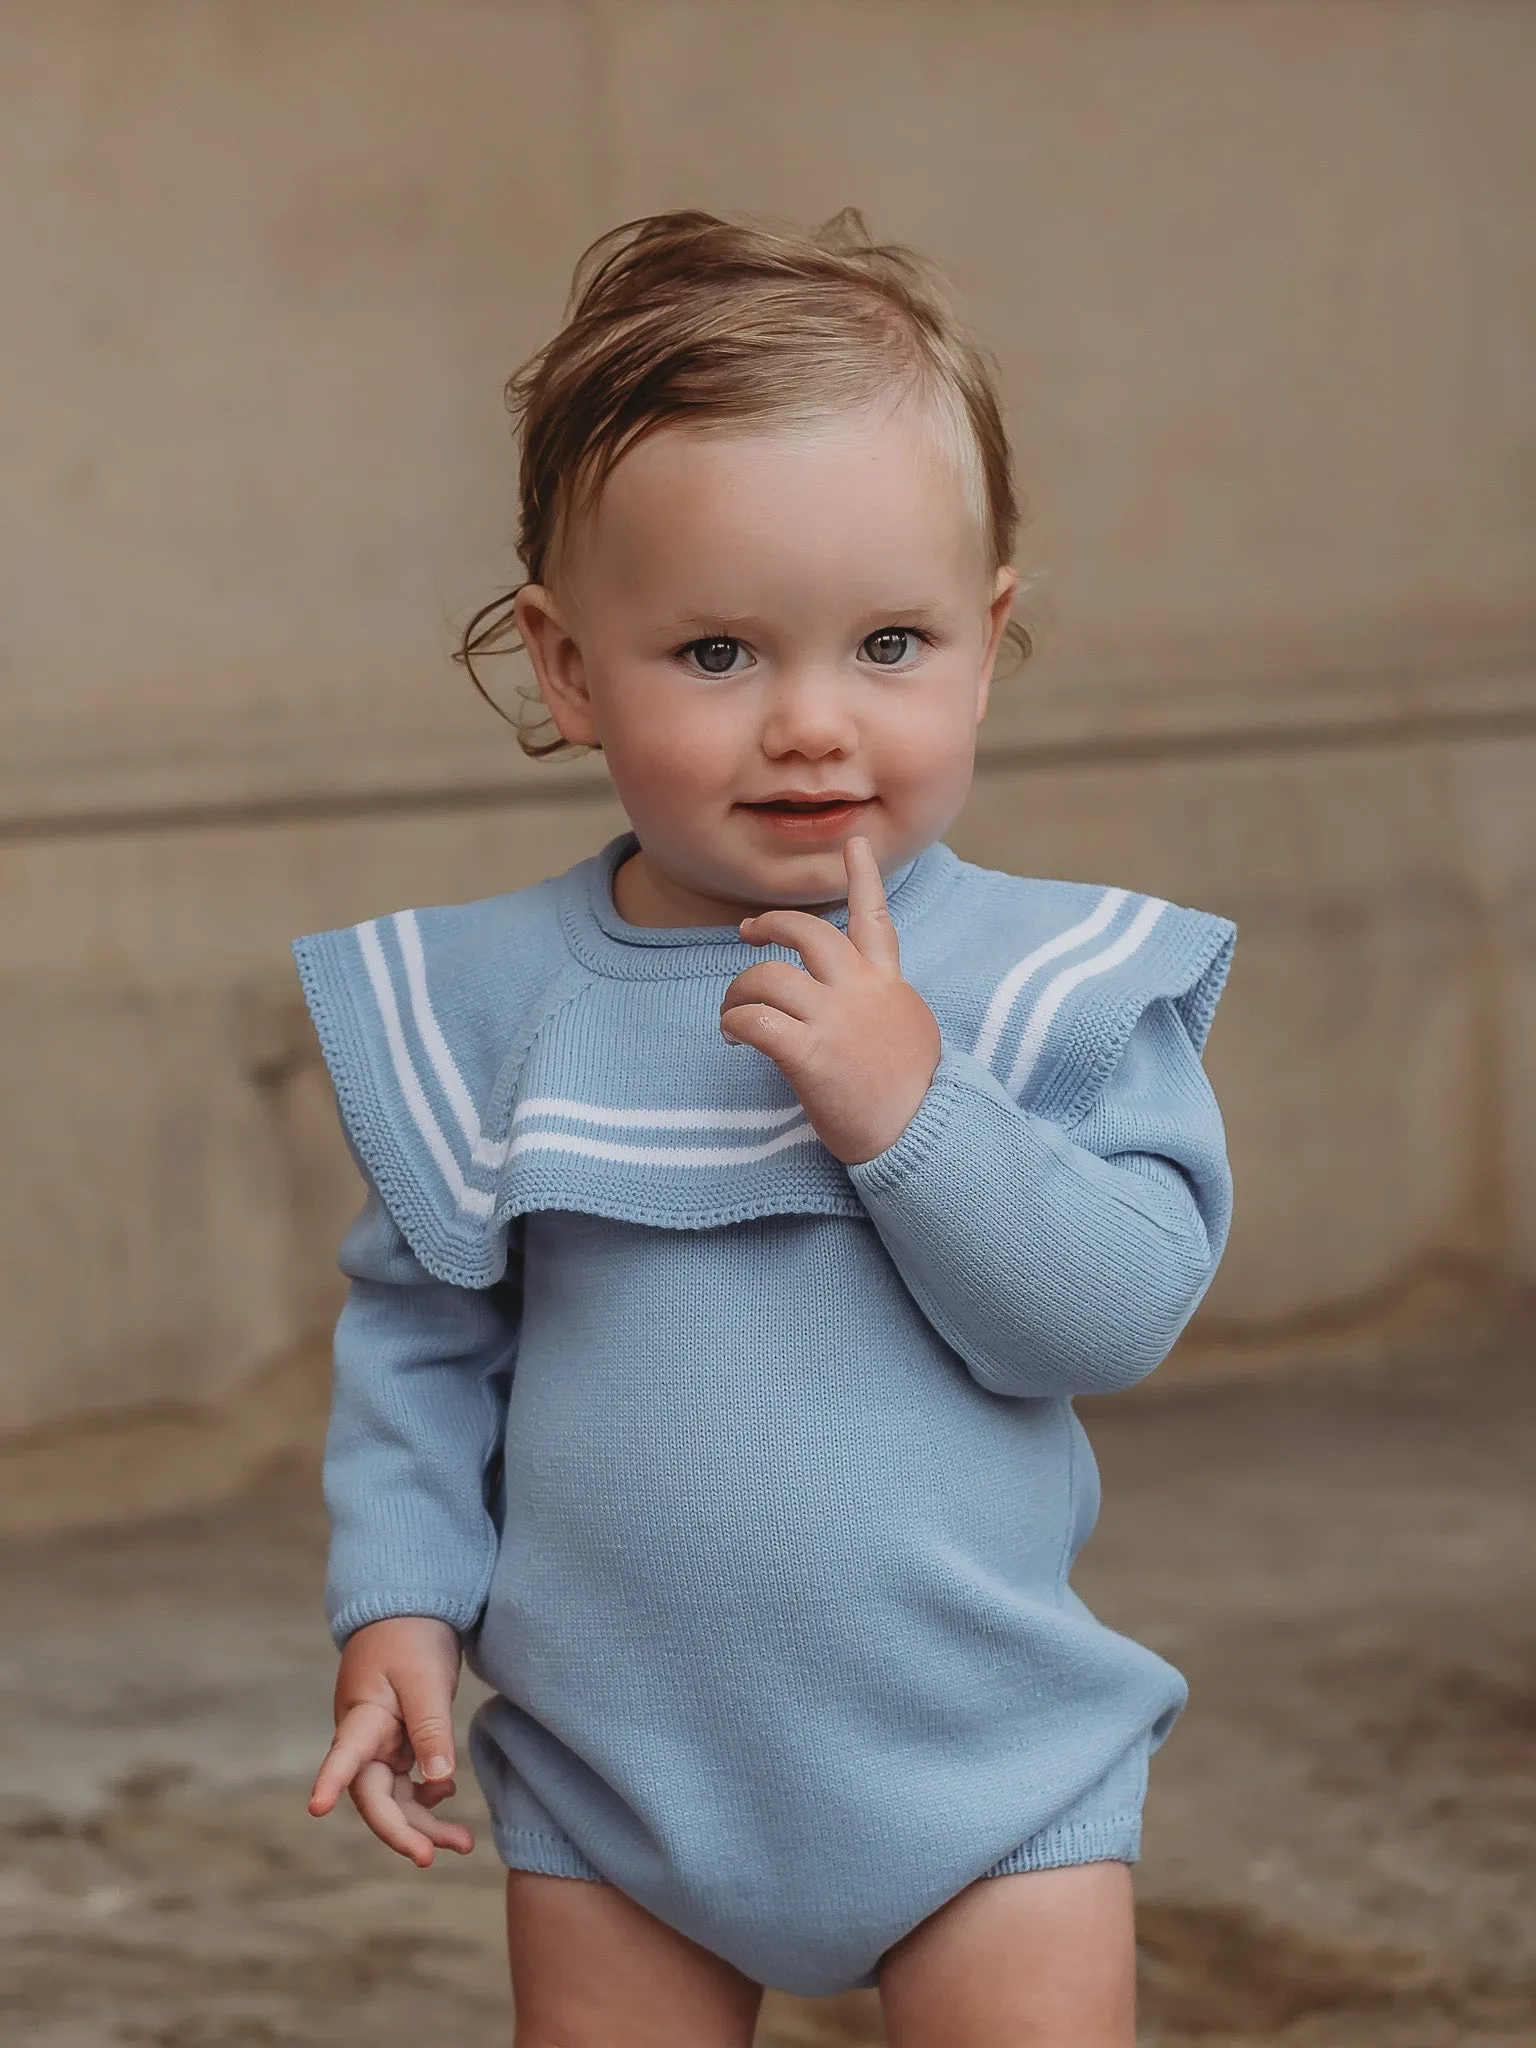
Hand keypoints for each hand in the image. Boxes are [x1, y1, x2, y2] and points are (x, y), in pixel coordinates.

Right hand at [308, 1614, 473, 1867]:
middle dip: (402, 1830)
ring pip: (396, 1798)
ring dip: (423, 1822)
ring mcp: (381, 1744)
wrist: (411, 1609)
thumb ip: (432, 1730)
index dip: (332, 1782)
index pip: (344, 1756)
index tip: (317, 1806)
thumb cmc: (412, 1637)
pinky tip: (447, 1795)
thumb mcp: (426, 1680)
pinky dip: (428, 1796)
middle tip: (430, 1857)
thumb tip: (440, 1783)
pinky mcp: (398, 1742)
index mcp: (362, 1719)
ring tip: (462, 1844)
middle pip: (375, 1797)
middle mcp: (365, 1740)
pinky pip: (409, 1783)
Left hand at [720, 835, 942, 1164]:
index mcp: (887, 984)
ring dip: (739, 991)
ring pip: (768, 976)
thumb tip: (847, 1001)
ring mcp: (835, 1020)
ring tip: (733, 1015)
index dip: (864, 876)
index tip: (854, 842)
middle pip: (807, 932)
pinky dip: (735, 1023)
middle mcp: (861, 991)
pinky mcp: (811, 1055)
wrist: (923, 1135)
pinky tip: (733, 1036)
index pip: (875, 919)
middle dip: (771, 925)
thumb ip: (879, 1003)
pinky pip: (755, 1021)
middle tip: (748, 932)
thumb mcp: (909, 1030)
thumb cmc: (911, 1094)